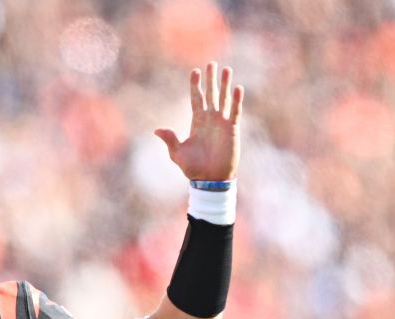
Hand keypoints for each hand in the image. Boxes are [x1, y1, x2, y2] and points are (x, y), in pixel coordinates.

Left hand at [154, 62, 242, 182]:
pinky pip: (235, 111)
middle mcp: (210, 119)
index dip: (196, 85)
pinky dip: (236, 100)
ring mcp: (221, 123)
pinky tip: (237, 88)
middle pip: (211, 94)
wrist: (210, 179)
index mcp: (197, 122)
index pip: (196, 99)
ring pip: (224, 99)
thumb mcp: (178, 153)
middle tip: (212, 63)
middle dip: (211, 79)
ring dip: (225, 85)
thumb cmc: (193, 168)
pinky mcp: (232, 129)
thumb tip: (157, 129)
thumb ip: (170, 139)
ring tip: (226, 69)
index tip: (195, 71)